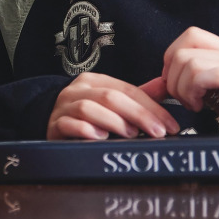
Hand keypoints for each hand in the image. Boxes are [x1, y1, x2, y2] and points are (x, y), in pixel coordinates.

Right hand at [46, 71, 176, 140]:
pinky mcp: (53, 125)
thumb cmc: (86, 113)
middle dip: (138, 115)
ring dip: (113, 121)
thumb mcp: (111, 99)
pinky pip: (68, 124)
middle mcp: (77, 90)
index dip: (152, 107)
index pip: (127, 90)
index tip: (170, 126)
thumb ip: (137, 95)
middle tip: (157, 132)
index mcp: (94, 81)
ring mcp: (63, 107)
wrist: (49, 120)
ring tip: (131, 134)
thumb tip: (165, 85)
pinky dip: (85, 130)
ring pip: (88, 108)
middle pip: (110, 97)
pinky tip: (99, 137)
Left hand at [158, 27, 218, 124]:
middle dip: (172, 75)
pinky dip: (192, 91)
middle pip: (185, 47)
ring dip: (182, 87)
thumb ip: (196, 78)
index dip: (172, 55)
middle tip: (181, 95)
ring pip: (189, 62)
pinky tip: (199, 105)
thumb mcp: (218, 88)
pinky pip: (203, 75)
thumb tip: (165, 80)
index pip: (192, 35)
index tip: (172, 79)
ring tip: (192, 102)